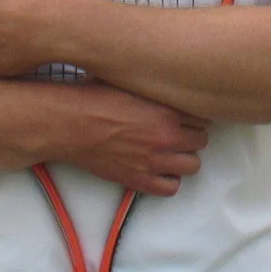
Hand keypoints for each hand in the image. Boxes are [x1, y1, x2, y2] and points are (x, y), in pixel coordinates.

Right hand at [57, 85, 208, 195]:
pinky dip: (168, 180)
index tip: (184, 116)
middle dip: (191, 136)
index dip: (193, 116)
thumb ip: (155, 89)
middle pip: (201, 141)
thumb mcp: (130, 83)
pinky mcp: (139, 180)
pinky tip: (158, 169)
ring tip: (170, 151)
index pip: (202, 117)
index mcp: (166, 110)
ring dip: (183, 158)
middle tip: (177, 132)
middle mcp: (166, 137)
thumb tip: (168, 84)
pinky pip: (170, 188)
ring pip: (192, 166)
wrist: (68, 124)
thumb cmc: (93, 99)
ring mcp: (154, 161)